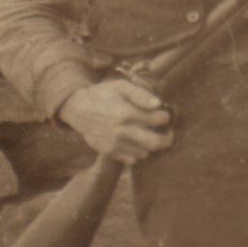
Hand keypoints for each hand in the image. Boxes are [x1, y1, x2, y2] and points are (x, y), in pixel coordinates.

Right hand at [57, 79, 173, 163]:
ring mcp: (115, 144)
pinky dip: (138, 152)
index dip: (165, 117)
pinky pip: (132, 159)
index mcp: (127, 113)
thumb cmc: (102, 95)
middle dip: (167, 138)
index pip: (157, 120)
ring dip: (151, 145)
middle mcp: (122, 132)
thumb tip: (159, 104)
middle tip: (169, 133)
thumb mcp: (121, 87)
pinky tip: (136, 142)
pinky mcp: (109, 152)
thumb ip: (141, 94)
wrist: (78, 109)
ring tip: (150, 135)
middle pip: (155, 143)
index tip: (165, 115)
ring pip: (145, 153)